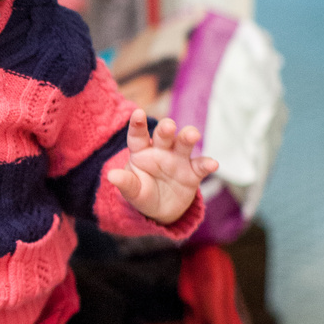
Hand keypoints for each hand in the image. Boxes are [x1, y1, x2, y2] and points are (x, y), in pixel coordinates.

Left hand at [106, 110, 217, 225]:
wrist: (161, 210)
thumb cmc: (142, 194)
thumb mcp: (132, 191)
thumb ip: (125, 183)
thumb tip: (111, 176)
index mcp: (141, 151)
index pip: (138, 135)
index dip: (137, 124)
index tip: (137, 113)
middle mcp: (161, 150)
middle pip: (164, 135)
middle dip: (166, 129)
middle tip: (168, 126)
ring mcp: (178, 159)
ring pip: (184, 144)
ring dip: (188, 137)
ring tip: (192, 135)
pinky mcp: (193, 172)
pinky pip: (201, 166)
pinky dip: (207, 164)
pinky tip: (212, 164)